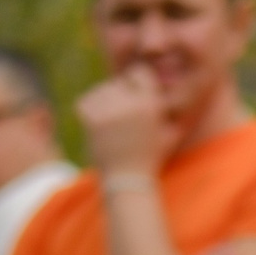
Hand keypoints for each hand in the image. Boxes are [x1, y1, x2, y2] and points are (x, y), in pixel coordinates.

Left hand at [78, 65, 176, 179]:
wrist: (128, 181)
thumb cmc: (150, 158)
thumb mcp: (169, 133)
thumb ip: (169, 109)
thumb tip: (171, 87)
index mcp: (150, 103)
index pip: (138, 73)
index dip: (135, 85)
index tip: (133, 102)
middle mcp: (131, 103)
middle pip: (117, 83)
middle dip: (118, 97)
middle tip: (119, 119)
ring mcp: (109, 110)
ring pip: (100, 91)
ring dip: (102, 104)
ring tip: (109, 125)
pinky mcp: (92, 118)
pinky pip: (84, 102)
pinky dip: (88, 111)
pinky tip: (97, 126)